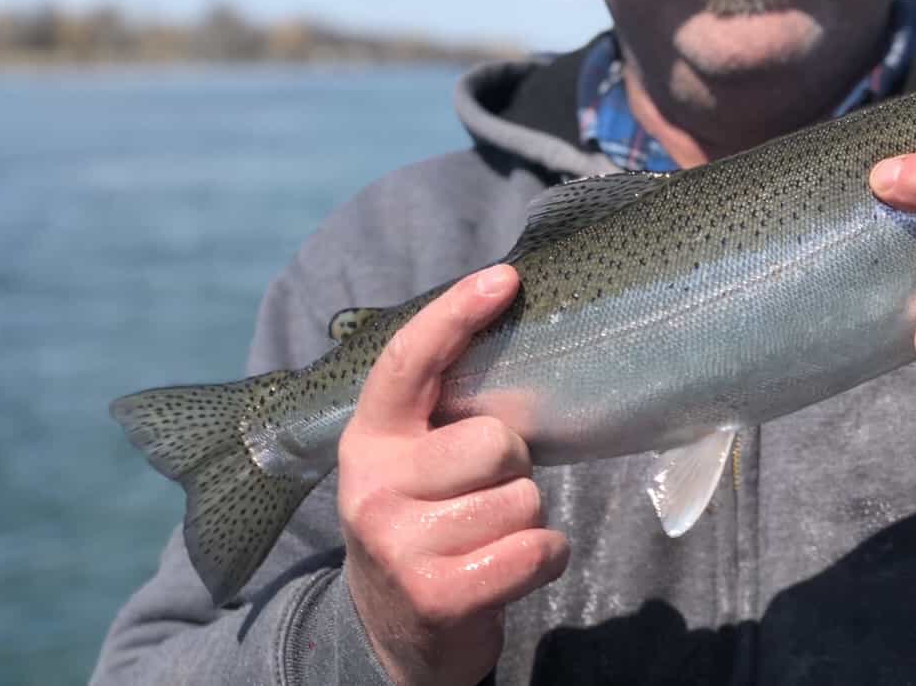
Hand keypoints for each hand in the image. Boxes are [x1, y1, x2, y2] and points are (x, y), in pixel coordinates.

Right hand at [338, 265, 570, 685]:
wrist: (395, 634)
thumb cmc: (427, 523)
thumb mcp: (415, 462)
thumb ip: (446, 410)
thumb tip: (511, 319)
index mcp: (370, 438)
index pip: (409, 362)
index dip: (455, 314)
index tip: (505, 279)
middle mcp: (374, 487)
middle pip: (497, 441)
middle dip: (515, 465)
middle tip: (488, 490)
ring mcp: (400, 545)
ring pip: (524, 499)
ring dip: (528, 517)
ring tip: (492, 534)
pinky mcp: (438, 596)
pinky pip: (537, 550)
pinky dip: (545, 556)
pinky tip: (512, 565)